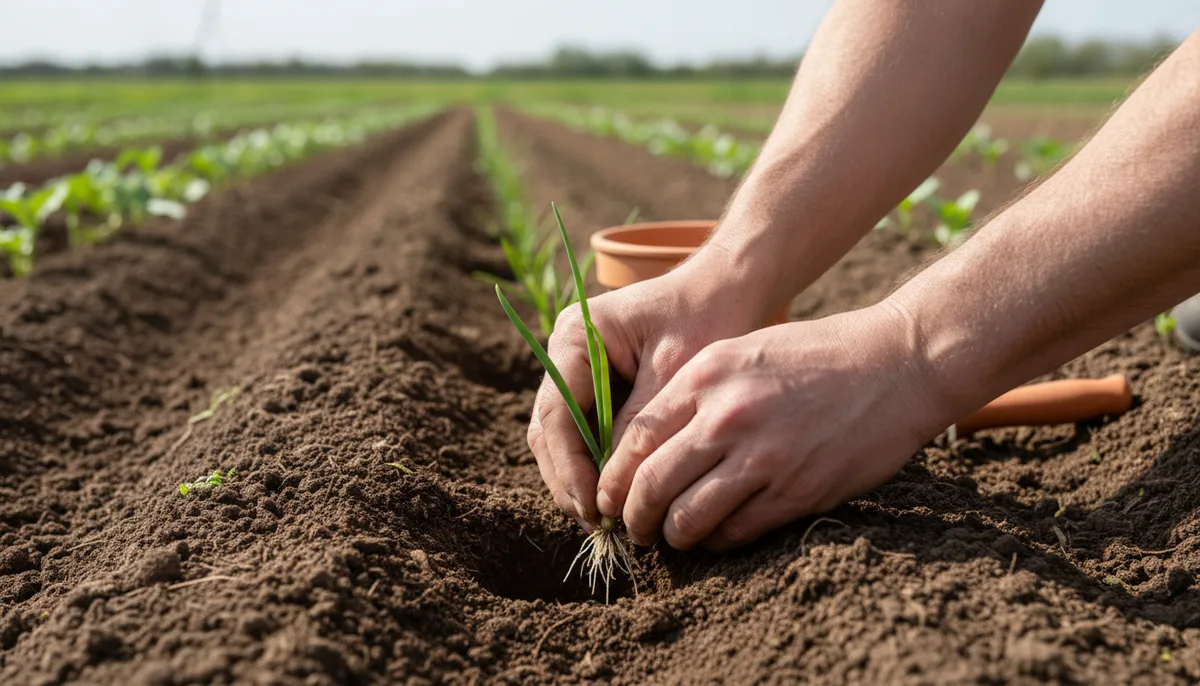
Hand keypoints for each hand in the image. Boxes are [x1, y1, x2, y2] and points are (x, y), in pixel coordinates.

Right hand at [528, 249, 768, 530]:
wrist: (729, 287)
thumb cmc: (708, 317)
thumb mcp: (675, 374)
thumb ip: (639, 426)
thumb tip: (611, 491)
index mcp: (575, 337)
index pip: (557, 414)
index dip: (570, 468)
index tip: (594, 509)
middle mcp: (565, 352)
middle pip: (550, 430)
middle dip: (570, 481)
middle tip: (598, 527)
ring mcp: (576, 369)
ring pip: (561, 438)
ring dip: (580, 479)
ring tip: (606, 522)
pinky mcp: (596, 385)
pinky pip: (585, 433)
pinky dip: (597, 465)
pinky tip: (617, 498)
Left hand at [596, 303, 946, 551]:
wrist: (898, 363)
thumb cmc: (817, 355)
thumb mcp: (742, 352)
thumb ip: (695, 392)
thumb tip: (646, 445)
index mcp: (706, 376)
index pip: (633, 439)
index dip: (613, 477)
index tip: (609, 496)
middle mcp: (726, 415)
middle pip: (650, 483)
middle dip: (632, 516)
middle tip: (632, 529)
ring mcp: (762, 456)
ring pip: (687, 517)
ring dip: (672, 536)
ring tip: (672, 537)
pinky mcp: (796, 490)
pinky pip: (735, 532)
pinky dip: (717, 541)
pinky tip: (717, 535)